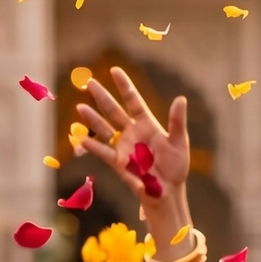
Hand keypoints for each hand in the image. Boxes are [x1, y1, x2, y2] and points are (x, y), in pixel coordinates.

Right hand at [73, 67, 191, 204]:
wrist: (168, 191)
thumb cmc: (176, 166)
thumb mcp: (179, 141)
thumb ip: (176, 122)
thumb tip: (181, 99)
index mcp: (147, 124)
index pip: (133, 100)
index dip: (124, 86)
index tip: (114, 70)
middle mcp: (132, 133)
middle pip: (114, 111)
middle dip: (102, 97)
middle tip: (89, 83)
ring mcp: (123, 147)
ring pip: (104, 129)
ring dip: (92, 119)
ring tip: (79, 107)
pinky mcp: (118, 163)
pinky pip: (103, 152)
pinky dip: (92, 146)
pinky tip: (80, 139)